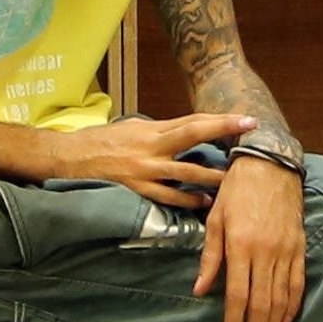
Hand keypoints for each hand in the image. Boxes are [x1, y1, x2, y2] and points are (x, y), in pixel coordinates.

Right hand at [47, 108, 251, 210]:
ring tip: (235, 178)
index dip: (220, 119)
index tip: (246, 117)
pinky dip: (187, 200)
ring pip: (186, 171)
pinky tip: (205, 204)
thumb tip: (188, 133)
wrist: (71, 157)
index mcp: (153, 129)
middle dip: (223, 133)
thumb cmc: (103, 140)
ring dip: (212, 175)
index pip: (193, 121)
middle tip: (251, 134)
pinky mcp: (137, 190)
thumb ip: (161, 133)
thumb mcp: (133, 128)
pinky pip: (168, 197)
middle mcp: (152, 146)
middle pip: (194, 135)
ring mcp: (145, 169)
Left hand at [198, 150, 307, 321]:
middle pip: (262, 305)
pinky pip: (297, 284)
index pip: (238, 297)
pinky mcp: (299, 247)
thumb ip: (210, 257)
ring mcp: (285, 251)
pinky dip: (291, 307)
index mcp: (241, 245)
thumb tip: (201, 291)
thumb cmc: (236, 189)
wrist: (270, 164)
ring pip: (281, 300)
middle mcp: (265, 252)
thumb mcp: (215, 219)